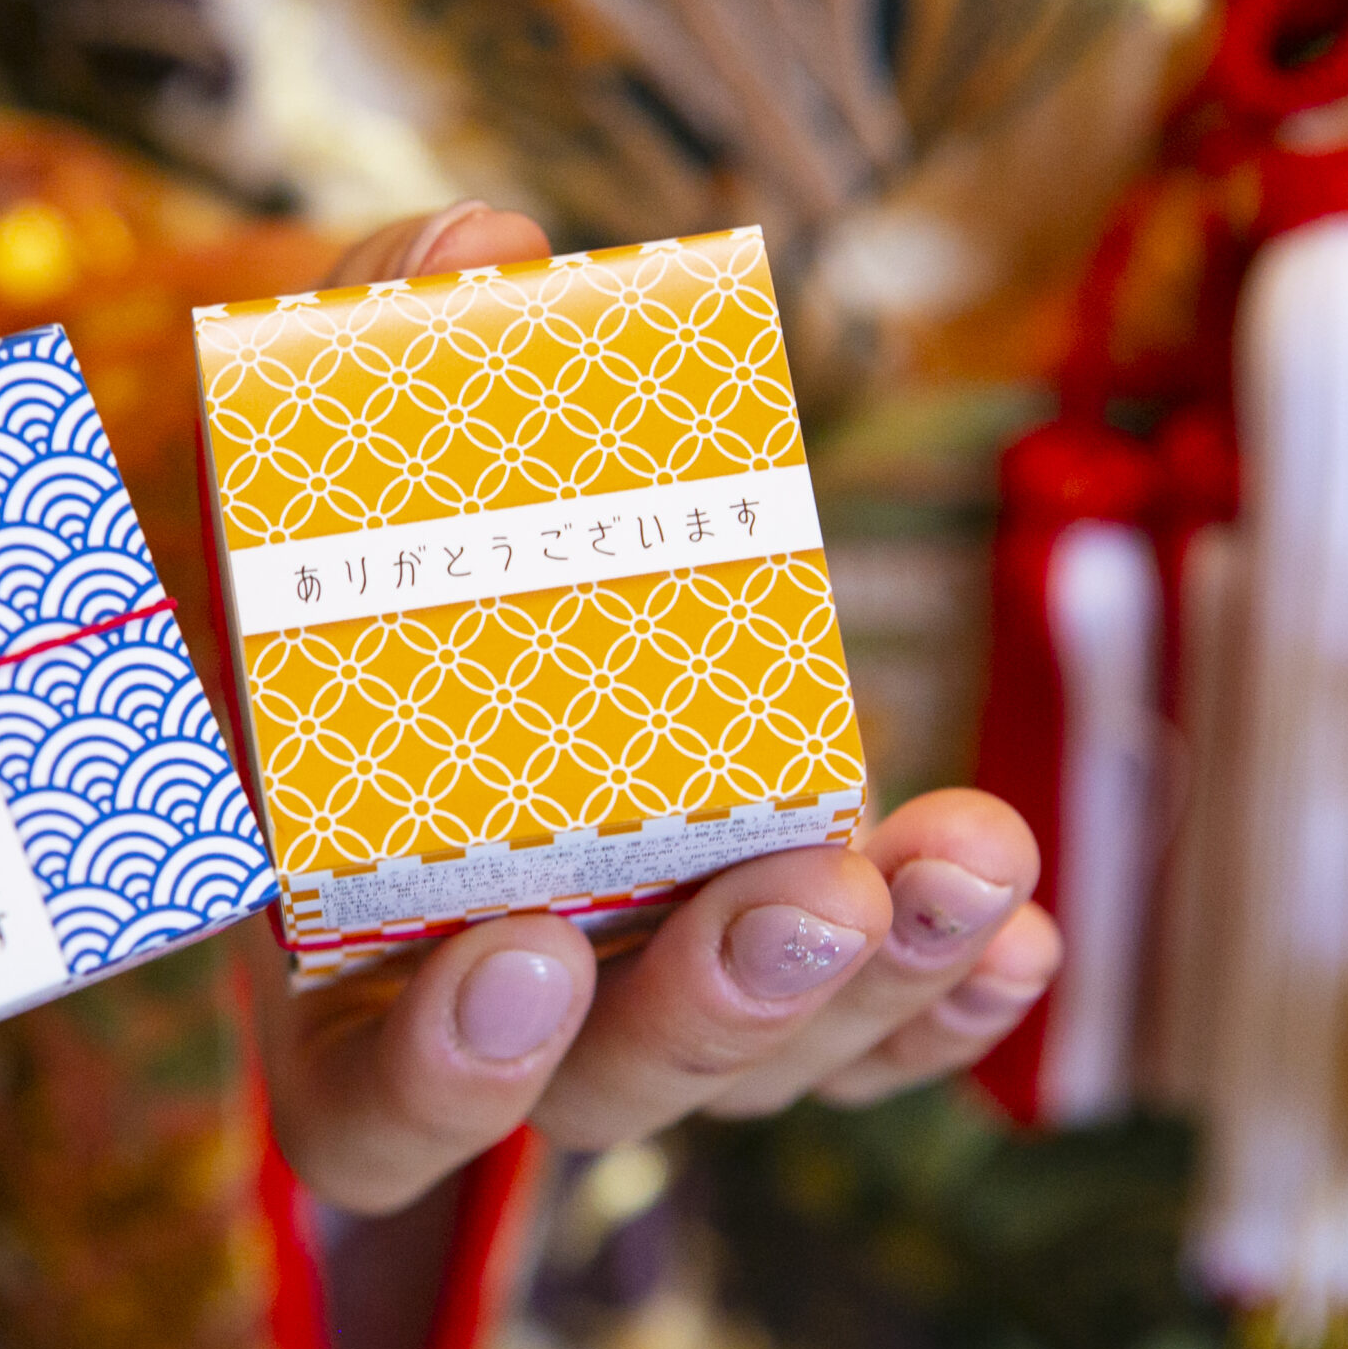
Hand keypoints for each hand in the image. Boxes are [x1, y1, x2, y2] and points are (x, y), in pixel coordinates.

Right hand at [246, 204, 1063, 1213]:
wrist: (447, 584)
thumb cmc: (361, 545)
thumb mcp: (332, 441)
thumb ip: (382, 347)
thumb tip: (487, 249)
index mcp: (343, 951)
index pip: (370, 1099)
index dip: (440, 1073)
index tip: (520, 954)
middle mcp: (504, 1017)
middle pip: (604, 1092)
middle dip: (717, 1009)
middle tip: (801, 897)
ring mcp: (650, 1004)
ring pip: (764, 1067)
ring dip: (875, 986)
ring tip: (968, 866)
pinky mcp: (770, 974)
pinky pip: (863, 1032)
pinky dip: (939, 994)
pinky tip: (1014, 923)